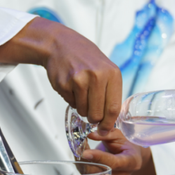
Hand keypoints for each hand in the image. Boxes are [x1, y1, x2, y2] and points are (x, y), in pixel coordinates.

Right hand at [0, 17, 122, 132]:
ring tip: (81, 92)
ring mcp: (79, 80)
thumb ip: (111, 92)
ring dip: (82, 108)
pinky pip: (71, 104)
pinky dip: (72, 100)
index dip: (109, 123)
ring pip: (83, 111)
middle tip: (91, 110)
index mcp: (112, 73)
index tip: (106, 129)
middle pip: (98, 114)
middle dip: (94, 118)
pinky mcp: (64, 84)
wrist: (60, 44)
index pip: (113, 108)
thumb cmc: (85, 58)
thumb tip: (111, 121)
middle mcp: (97, 76)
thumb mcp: (106, 69)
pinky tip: (71, 86)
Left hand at [80, 129, 155, 174]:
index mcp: (131, 162)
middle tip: (79, 145)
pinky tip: (81, 157)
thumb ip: (105, 135)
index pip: (114, 162)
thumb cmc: (125, 145)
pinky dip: (83, 166)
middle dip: (87, 159)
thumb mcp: (118, 136)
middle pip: (100, 171)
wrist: (128, 158)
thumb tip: (90, 134)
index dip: (99, 158)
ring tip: (80, 149)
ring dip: (83, 162)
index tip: (86, 153)